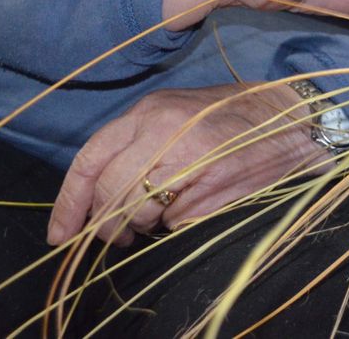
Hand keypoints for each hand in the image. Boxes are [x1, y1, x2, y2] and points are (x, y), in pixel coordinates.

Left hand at [47, 82, 317, 246]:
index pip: (89, 160)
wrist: (288, 116)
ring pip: (138, 209)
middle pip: (108, 190)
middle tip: (123, 236)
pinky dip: (177, 222)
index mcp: (147, 112)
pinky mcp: (213, 177)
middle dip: (108, 224)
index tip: (60, 236)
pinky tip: (193, 207)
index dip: (69, 204)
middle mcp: (161, 127)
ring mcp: (188, 151)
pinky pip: (175, 219)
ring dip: (145, 224)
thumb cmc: (227, 121)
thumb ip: (136, 147)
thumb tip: (96, 203)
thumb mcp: (174, 118)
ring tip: (164, 215)